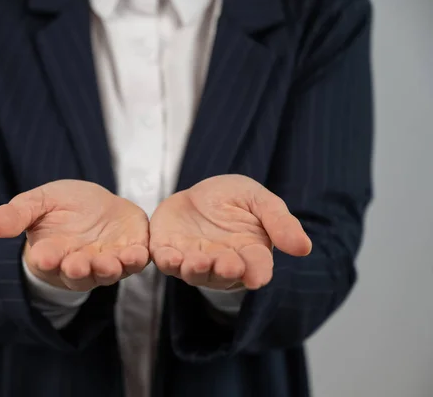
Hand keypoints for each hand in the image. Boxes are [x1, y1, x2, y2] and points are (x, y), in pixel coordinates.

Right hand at [0, 180, 149, 290]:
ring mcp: (108, 261)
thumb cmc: (62, 207)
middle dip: (78, 270)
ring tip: (110, 263)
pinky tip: (139, 254)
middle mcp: (81, 264)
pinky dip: (137, 260)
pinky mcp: (132, 251)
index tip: (42, 255)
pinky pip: (136, 261)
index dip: (46, 259)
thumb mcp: (37, 204)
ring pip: (109, 272)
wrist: (96, 204)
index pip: (47, 260)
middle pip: (79, 274)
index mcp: (53, 254)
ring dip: (110, 269)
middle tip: (75, 264)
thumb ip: (18, 215)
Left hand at [149, 174, 311, 289]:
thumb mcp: (259, 201)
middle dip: (225, 271)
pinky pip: (166, 262)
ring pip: (194, 273)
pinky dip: (168, 262)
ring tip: (199, 261)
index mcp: (249, 252)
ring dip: (196, 269)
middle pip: (224, 274)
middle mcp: (222, 262)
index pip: (257, 267)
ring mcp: (194, 260)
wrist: (199, 193)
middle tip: (228, 266)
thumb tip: (303, 248)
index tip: (257, 277)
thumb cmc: (234, 199)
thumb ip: (279, 222)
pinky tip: (170, 257)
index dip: (257, 272)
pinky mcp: (168, 252)